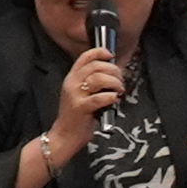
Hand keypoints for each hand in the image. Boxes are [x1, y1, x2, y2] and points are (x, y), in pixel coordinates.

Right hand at [42, 44, 122, 163]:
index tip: (111, 55)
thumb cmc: (78, 115)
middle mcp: (72, 83)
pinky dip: (110, 96)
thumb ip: (93, 82)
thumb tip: (113, 73)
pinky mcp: (80, 108)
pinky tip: (115, 99)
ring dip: (114, 82)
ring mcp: (75, 95)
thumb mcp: (82, 94)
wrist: (66, 135)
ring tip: (119, 90)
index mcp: (72, 77)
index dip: (100, 52)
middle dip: (113, 70)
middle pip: (95, 66)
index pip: (84, 57)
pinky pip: (99, 98)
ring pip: (98, 79)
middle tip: (121, 80)